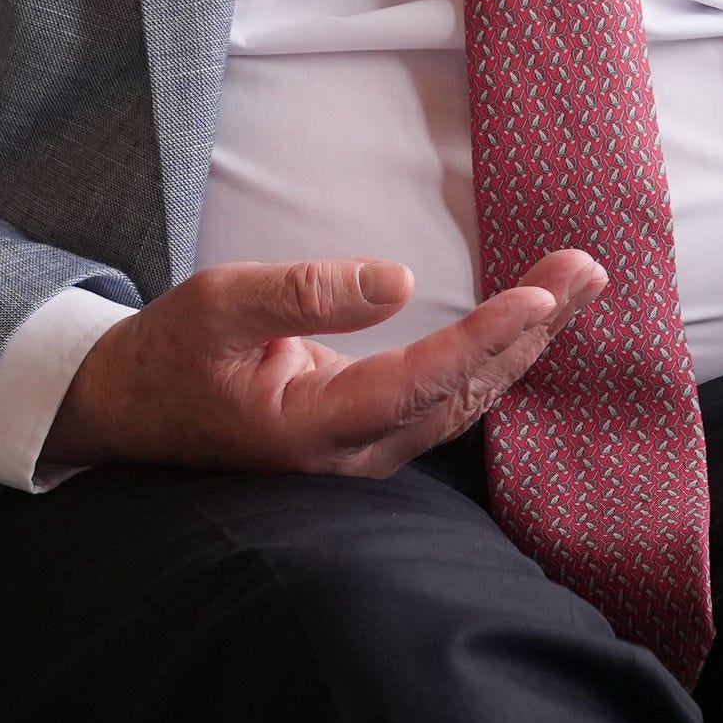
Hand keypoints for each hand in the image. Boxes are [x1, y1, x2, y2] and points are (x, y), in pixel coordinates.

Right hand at [38, 250, 606, 477]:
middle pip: (462, 394)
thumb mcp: (215, 305)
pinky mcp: (371, 434)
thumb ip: (301, 292)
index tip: (537, 294)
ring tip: (578, 282)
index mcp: (308, 427)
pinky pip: (448, 399)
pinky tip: (532, 322)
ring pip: (464, 401)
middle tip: (588, 269)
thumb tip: (395, 279)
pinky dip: (497, 355)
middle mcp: (351, 453)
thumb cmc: (170, 354)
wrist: (135, 412)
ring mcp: (365, 451)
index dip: (482, 341)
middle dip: (531, 332)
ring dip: (526, 342)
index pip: (416, 383)